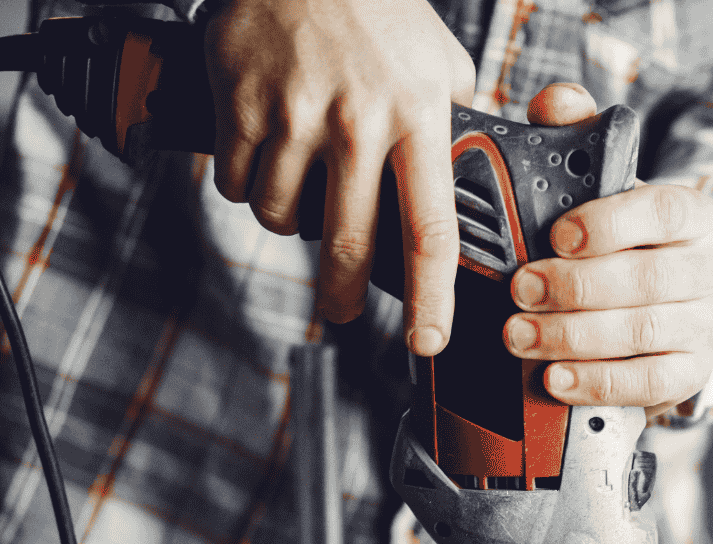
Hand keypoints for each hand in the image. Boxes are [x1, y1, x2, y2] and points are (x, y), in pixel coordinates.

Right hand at [204, 0, 475, 354]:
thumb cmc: (379, 11)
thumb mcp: (442, 64)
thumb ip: (455, 127)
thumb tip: (474, 183)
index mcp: (418, 118)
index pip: (429, 232)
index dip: (429, 299)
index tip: (427, 340)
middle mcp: (358, 122)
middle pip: (347, 244)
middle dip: (342, 294)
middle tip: (340, 311)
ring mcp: (295, 114)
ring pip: (283, 219)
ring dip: (290, 224)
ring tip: (300, 194)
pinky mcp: (240, 105)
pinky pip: (239, 184)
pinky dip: (248, 187)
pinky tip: (264, 159)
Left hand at [504, 85, 712, 417]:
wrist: (650, 312)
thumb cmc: (615, 244)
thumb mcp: (596, 190)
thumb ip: (576, 141)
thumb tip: (559, 102)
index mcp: (692, 215)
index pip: (668, 210)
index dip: (613, 223)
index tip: (559, 235)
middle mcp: (709, 269)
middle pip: (652, 280)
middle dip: (577, 287)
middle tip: (520, 289)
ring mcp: (706, 325)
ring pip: (646, 333)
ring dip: (574, 336)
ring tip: (520, 336)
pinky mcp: (691, 373)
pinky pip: (651, 383)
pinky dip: (599, 382)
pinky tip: (555, 379)